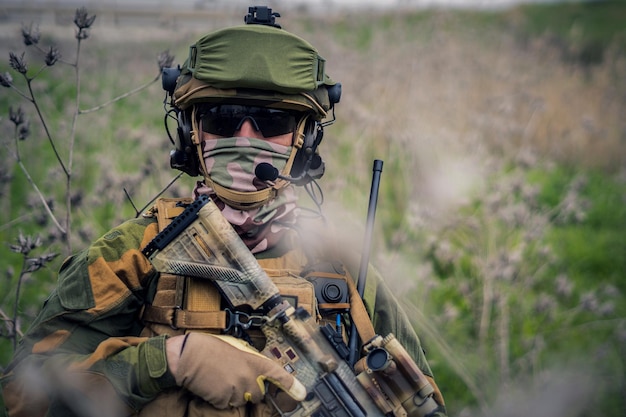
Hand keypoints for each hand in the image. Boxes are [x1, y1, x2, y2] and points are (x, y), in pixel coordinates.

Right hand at [166, 333, 305, 408]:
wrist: (187, 357)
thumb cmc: (209, 348)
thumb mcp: (236, 348)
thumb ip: (250, 360)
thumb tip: (257, 370)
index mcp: (253, 360)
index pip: (277, 374)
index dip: (291, 385)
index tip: (301, 393)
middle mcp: (249, 376)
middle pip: (259, 392)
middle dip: (250, 387)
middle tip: (233, 375)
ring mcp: (238, 389)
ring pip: (243, 398)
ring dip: (234, 392)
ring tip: (220, 377)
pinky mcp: (225, 399)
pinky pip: (228, 403)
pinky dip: (222, 398)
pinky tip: (213, 385)